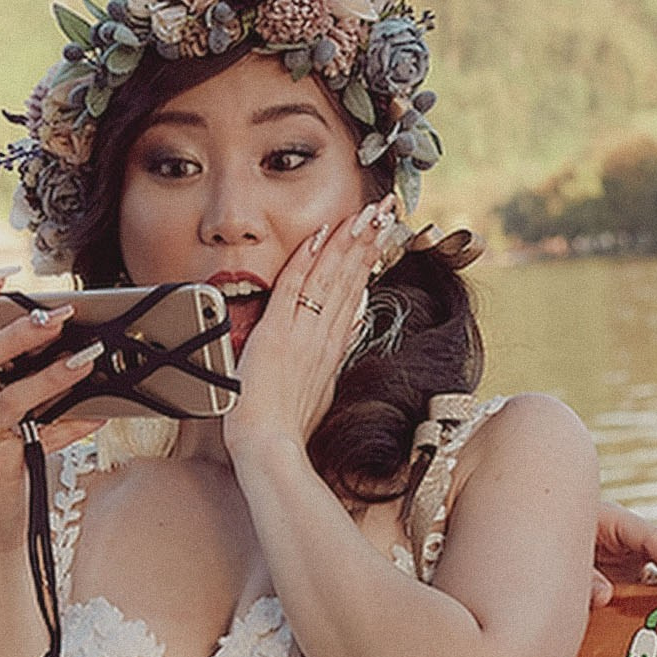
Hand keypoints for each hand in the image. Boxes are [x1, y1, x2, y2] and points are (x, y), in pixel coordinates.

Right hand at [0, 273, 101, 505]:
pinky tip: (98, 415)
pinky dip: (72, 424)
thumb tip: (69, 339)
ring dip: (54, 375)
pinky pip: (38, 436)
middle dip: (21, 331)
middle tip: (62, 316)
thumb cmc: (1, 455)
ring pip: (10, 397)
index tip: (6, 273)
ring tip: (89, 360)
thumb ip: (18, 376)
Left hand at [224, 198, 397, 459]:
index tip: (383, 232)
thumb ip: (334, 354)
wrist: (271, 449)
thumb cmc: (288, 428)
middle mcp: (324, 335)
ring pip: (330, 276)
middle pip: (351, 277)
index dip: (369, 259)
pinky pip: (294, 287)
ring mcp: (303, 333)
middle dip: (370, 239)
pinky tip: (322, 234)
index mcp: (333, 346)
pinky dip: (307, 259)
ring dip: (349, 240)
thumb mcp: (322, 388)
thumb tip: (353, 323)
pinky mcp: (277, 334)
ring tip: (368, 211)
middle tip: (386, 208)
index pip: (355, 291)